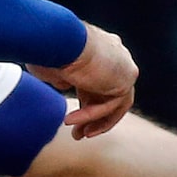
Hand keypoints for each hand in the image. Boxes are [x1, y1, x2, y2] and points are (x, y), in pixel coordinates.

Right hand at [30, 24, 136, 138]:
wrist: (59, 40)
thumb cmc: (48, 49)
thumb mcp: (51, 67)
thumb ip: (61, 76)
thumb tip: (64, 85)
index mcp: (98, 48)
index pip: (98, 80)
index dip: (86, 103)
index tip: (70, 119)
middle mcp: (115, 54)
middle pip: (109, 93)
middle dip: (93, 117)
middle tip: (78, 134)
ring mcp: (124, 64)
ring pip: (114, 102)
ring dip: (97, 122)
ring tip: (79, 135)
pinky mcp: (128, 75)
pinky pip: (113, 104)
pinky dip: (94, 116)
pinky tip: (72, 121)